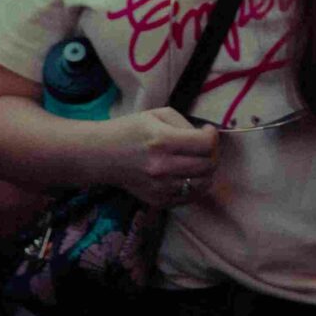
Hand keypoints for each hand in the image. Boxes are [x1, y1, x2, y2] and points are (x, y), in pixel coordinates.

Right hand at [104, 107, 219, 208]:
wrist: (103, 155)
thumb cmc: (130, 130)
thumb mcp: (157, 115)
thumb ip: (184, 123)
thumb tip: (205, 137)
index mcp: (162, 140)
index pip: (205, 144)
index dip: (212, 136)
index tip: (206, 131)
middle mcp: (162, 167)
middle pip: (208, 165)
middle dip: (212, 153)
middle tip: (204, 146)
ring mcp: (161, 188)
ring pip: (203, 184)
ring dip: (207, 171)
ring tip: (198, 161)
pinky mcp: (159, 201)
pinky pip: (190, 197)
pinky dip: (195, 185)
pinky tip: (187, 174)